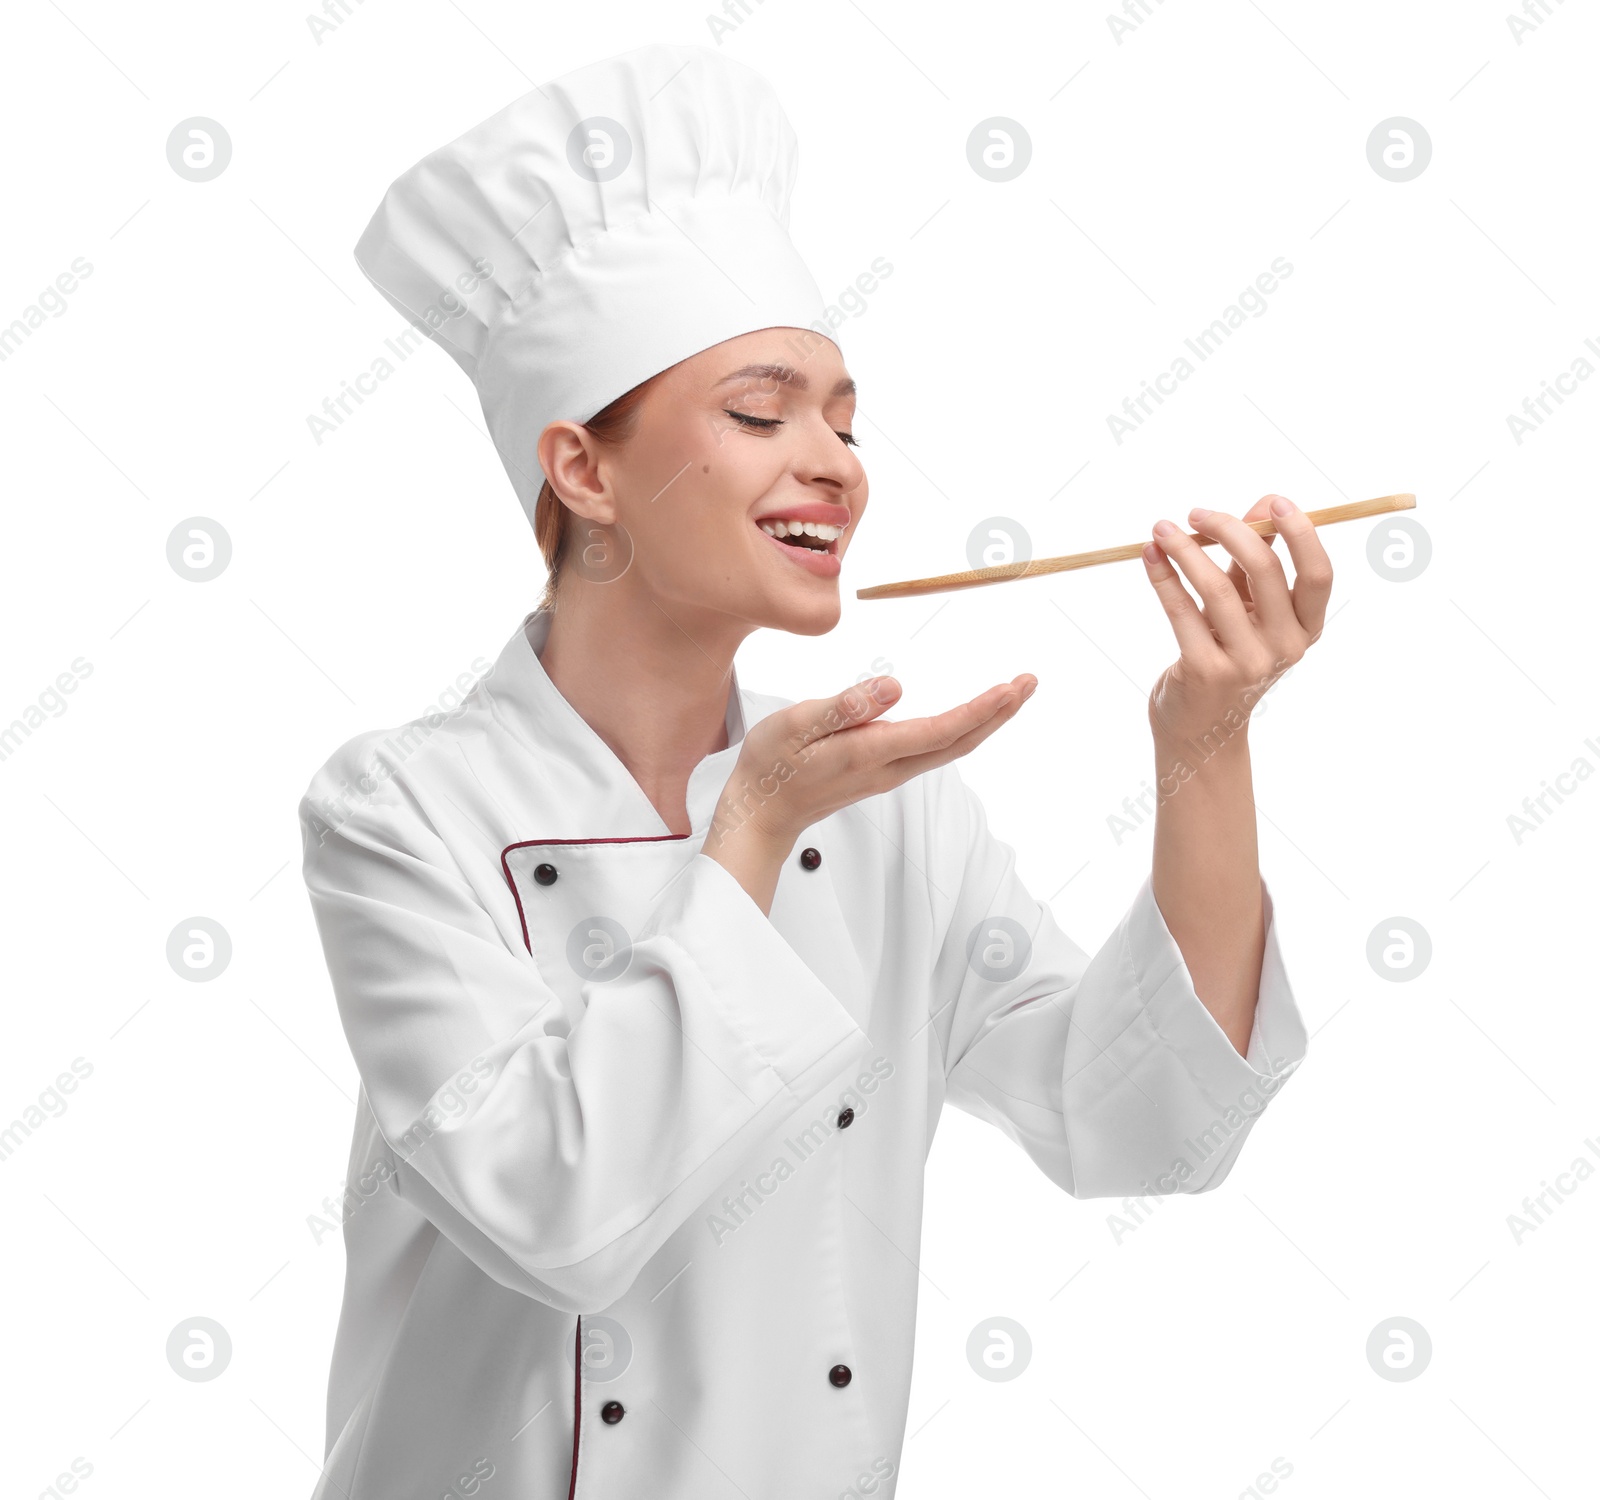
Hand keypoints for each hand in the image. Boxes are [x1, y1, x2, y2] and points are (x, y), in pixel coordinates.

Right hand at [703, 672, 1036, 912]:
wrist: (760, 814)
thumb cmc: (771, 767)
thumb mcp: (795, 726)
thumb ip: (845, 707)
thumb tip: (894, 687)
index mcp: (871, 752)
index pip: (941, 730)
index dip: (982, 709)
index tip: (1013, 687)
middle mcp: (889, 767)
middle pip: (959, 742)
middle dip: (999, 712)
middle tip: (1029, 682)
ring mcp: (888, 772)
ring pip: (950, 747)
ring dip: (985, 721)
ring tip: (1010, 693)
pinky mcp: (882, 771)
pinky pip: (934, 749)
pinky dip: (961, 729)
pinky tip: (968, 716)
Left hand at [1141, 494, 1330, 746]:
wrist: (1199, 727)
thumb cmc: (1226, 654)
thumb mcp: (1250, 610)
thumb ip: (1256, 561)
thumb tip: (1264, 505)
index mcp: (1306, 629)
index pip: (1318, 574)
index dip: (1301, 533)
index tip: (1274, 501)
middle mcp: (1285, 648)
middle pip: (1265, 570)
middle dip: (1229, 529)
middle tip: (1196, 513)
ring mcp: (1247, 663)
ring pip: (1216, 587)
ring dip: (1184, 549)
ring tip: (1161, 529)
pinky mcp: (1206, 671)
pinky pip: (1181, 611)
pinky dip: (1164, 577)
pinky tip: (1150, 557)